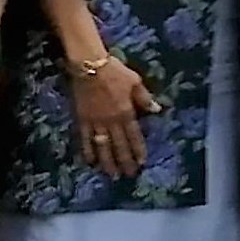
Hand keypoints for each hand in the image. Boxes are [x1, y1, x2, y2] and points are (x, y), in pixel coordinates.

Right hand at [70, 56, 159, 178]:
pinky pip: (85, 139)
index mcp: (126, 112)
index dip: (138, 151)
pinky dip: (88, 151)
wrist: (88, 65)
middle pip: (119, 146)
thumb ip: (145, 98)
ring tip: (111, 175)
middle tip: (128, 175)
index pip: (134, 136)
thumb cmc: (114, 71)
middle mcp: (111, 121)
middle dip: (124, 162)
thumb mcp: (135, 81)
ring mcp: (95, 122)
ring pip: (103, 147)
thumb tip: (158, 109)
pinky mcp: (82, 119)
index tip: (141, 163)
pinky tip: (90, 162)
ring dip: (107, 162)